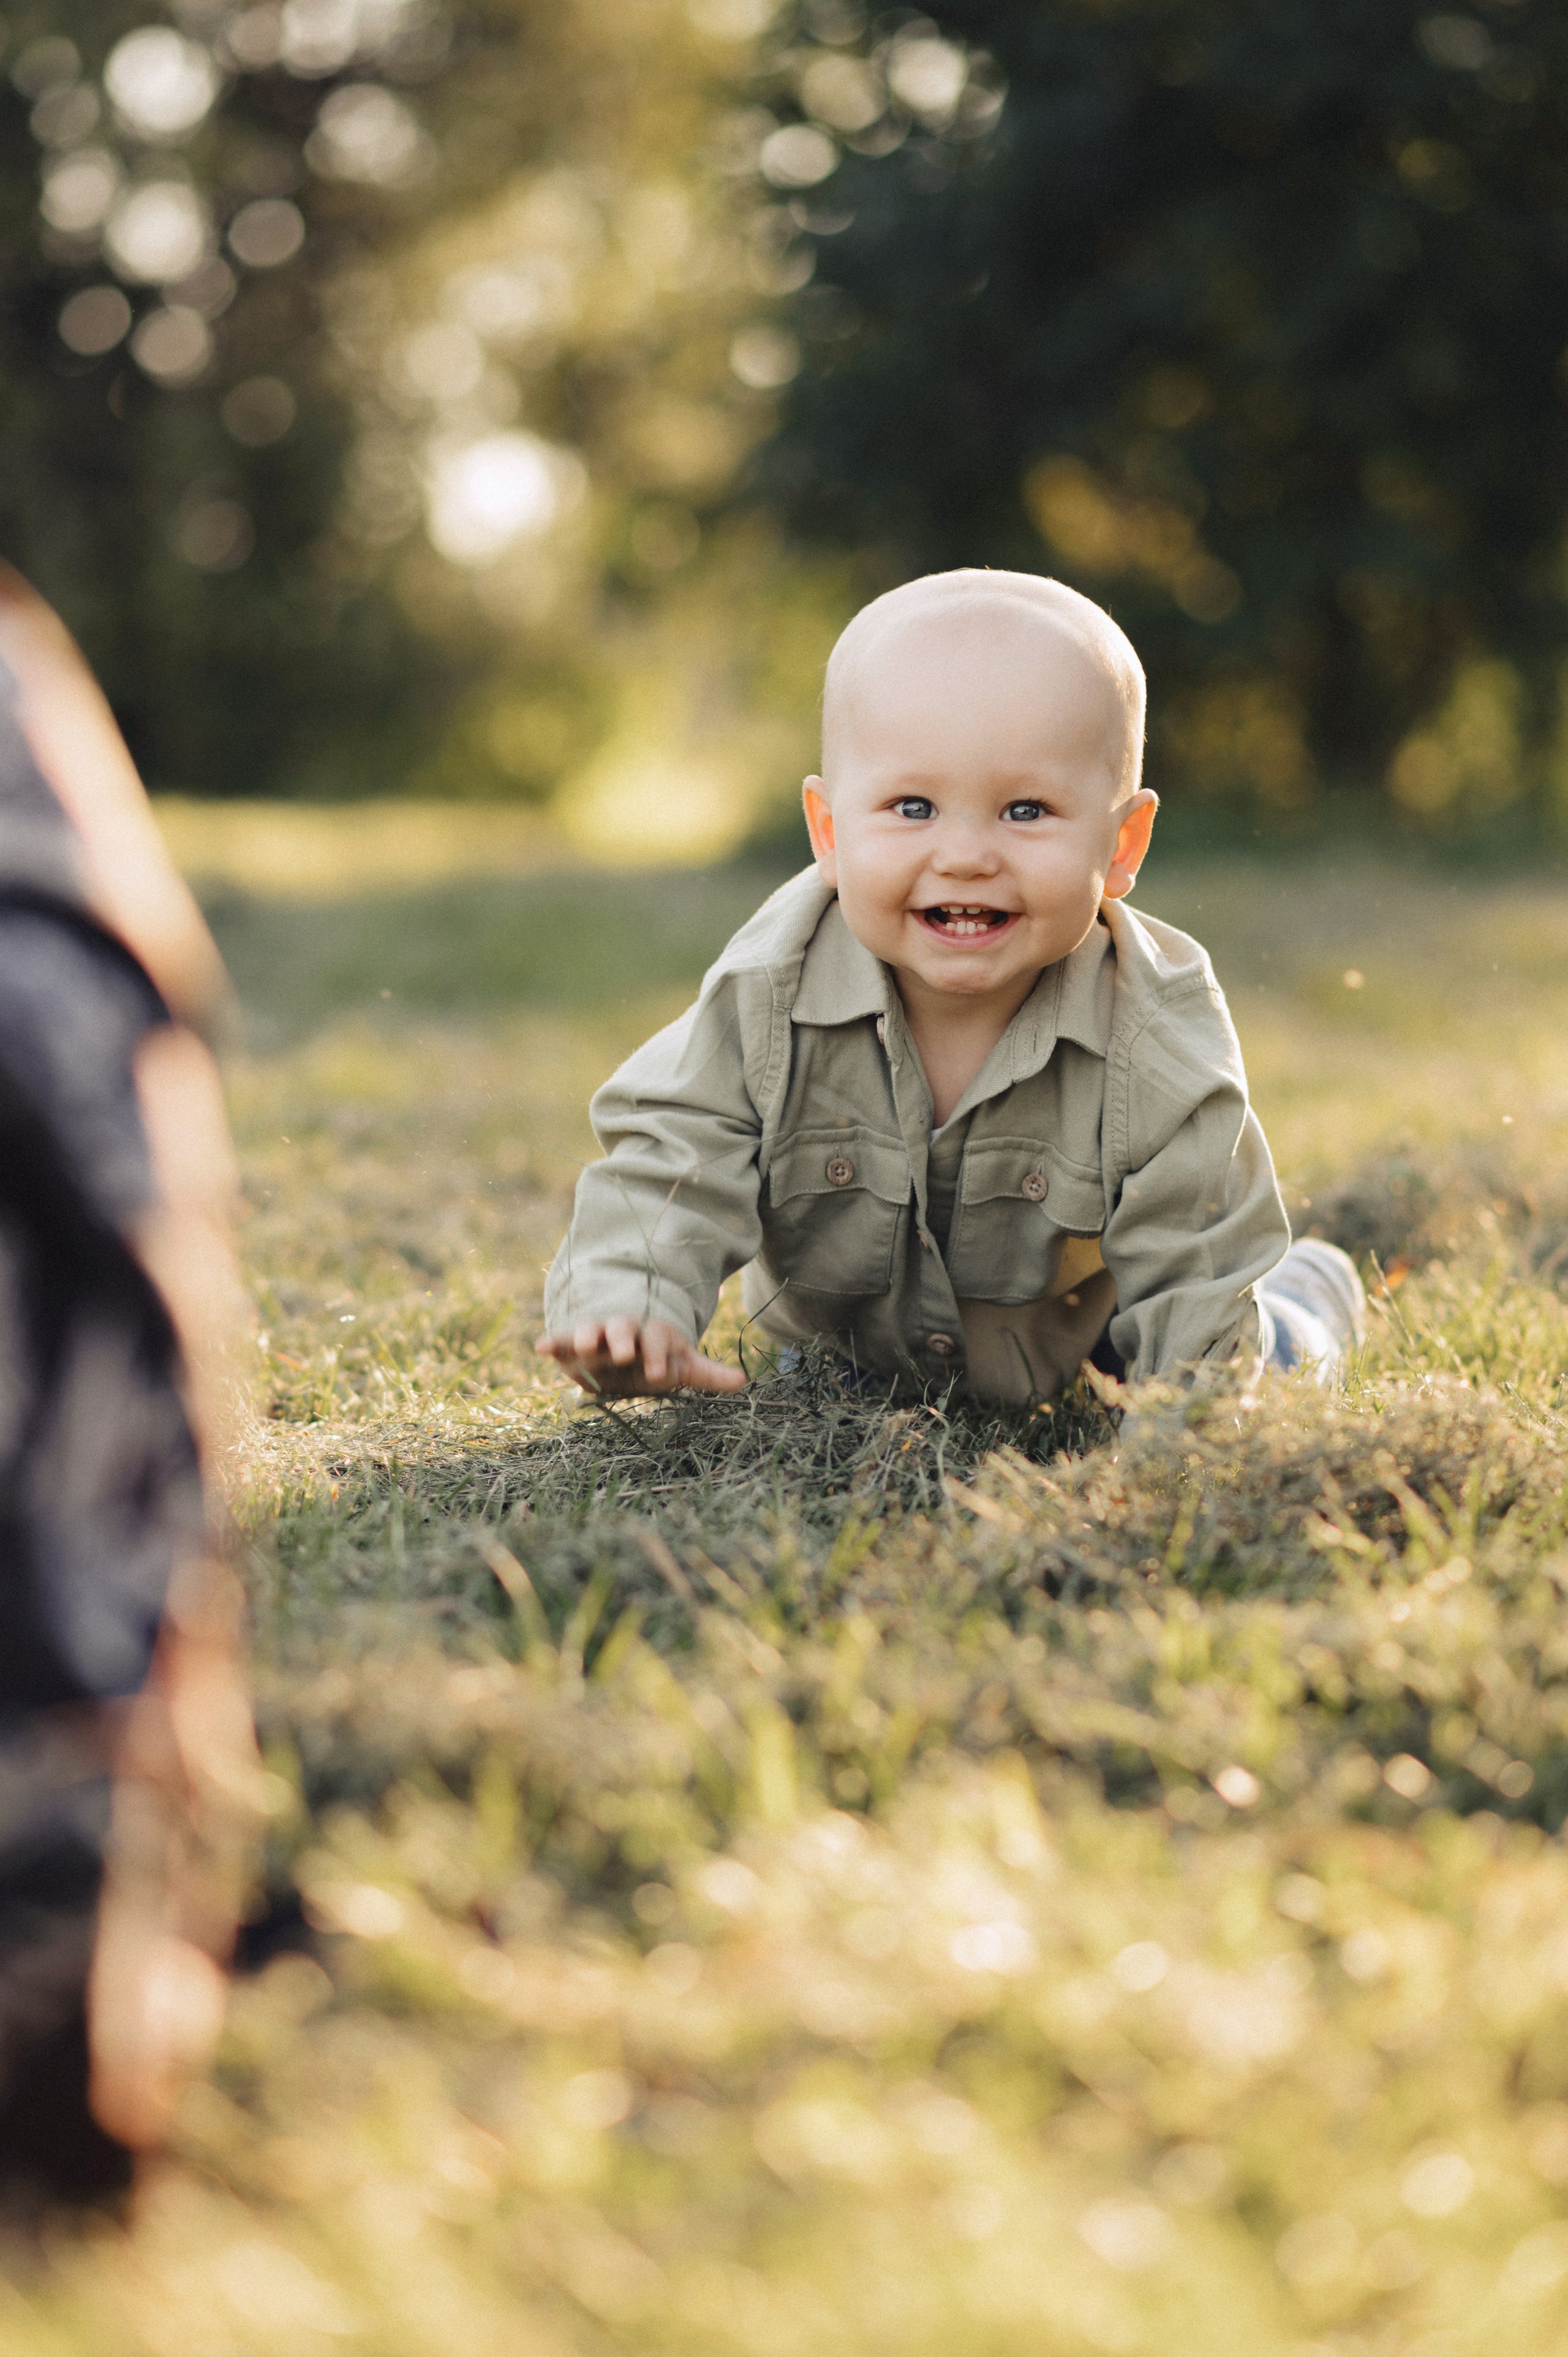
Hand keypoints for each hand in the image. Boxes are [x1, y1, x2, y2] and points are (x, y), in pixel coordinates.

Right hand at [538, 1315, 745, 1396]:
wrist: (617, 1350)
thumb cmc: (651, 1360)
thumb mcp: (679, 1365)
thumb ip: (706, 1373)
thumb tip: (744, 1380)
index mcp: (651, 1335)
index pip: (657, 1340)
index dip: (658, 1354)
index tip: (659, 1373)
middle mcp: (623, 1330)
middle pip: (623, 1328)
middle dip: (624, 1339)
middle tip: (624, 1353)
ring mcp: (596, 1335)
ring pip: (591, 1329)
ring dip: (588, 1335)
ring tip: (586, 1345)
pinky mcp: (570, 1345)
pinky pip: (560, 1340)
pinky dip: (550, 1342)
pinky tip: (540, 1347)